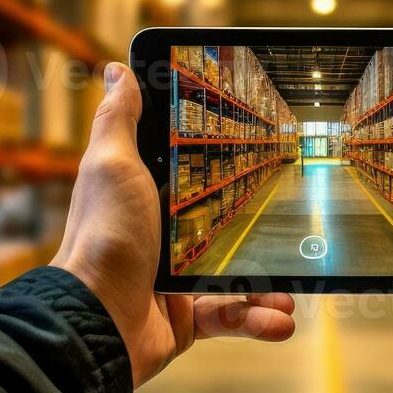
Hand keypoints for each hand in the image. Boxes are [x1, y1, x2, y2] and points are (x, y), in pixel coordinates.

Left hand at [53, 62, 296, 386]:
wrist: (97, 321)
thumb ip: (119, 120)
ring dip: (268, 282)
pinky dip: (258, 319)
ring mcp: (172, 278)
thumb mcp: (113, 165)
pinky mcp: (183, 318)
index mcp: (143, 197)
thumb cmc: (103, 236)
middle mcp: (158, 237)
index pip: (187, 171)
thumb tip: (117, 70)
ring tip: (295, 282)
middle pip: (219, 222)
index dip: (219, 160)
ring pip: (233, 274)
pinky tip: (283, 317)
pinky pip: (229, 315)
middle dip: (258, 226)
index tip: (258, 146)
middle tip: (294, 216)